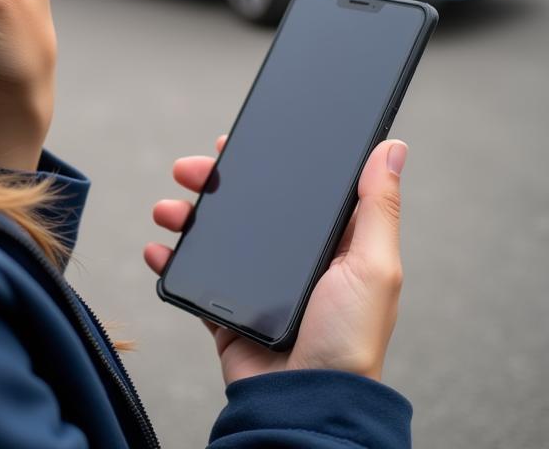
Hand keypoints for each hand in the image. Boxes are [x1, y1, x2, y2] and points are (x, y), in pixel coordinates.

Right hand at [145, 137, 406, 384]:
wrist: (307, 405)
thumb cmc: (351, 341)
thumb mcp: (374, 266)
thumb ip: (377, 207)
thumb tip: (392, 148)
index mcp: (328, 242)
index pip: (293, 188)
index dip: (264, 162)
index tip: (236, 143)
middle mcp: (290, 258)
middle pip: (243, 205)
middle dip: (211, 183)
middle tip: (189, 170)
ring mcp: (255, 284)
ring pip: (212, 235)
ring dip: (184, 216)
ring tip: (167, 210)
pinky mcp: (226, 310)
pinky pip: (191, 277)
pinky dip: (169, 260)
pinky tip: (157, 249)